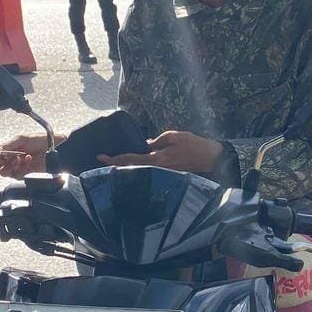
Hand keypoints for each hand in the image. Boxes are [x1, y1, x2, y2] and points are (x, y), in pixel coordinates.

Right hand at [0, 132, 49, 174]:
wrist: (56, 146)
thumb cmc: (40, 140)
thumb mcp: (22, 138)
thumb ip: (8, 144)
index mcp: (10, 150)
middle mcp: (13, 160)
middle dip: (2, 164)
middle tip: (7, 159)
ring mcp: (20, 167)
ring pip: (7, 173)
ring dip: (11, 166)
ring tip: (18, 159)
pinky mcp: (27, 174)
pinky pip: (18, 175)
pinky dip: (21, 168)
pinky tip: (28, 159)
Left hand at [101, 130, 223, 174]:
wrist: (211, 159)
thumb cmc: (194, 145)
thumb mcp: (174, 136)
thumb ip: (158, 140)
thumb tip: (146, 144)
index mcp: (158, 159)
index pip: (131, 159)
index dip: (114, 159)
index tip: (101, 156)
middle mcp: (158, 170)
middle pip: (131, 169)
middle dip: (115, 165)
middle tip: (100, 160)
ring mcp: (163, 175)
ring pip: (139, 172)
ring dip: (125, 167)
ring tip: (112, 162)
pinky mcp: (167, 176)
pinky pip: (148, 172)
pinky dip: (137, 168)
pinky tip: (131, 165)